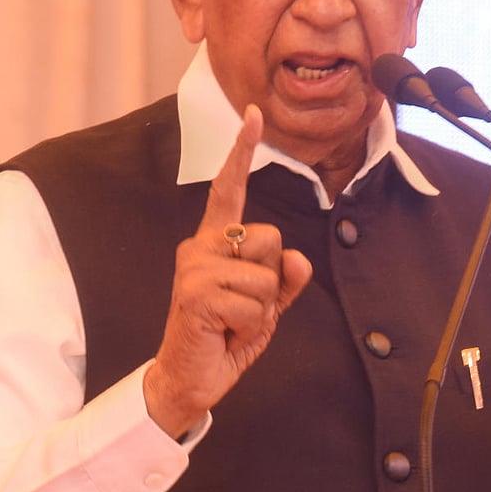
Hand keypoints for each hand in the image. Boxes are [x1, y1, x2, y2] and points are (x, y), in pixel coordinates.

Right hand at [142, 104, 312, 438]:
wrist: (191, 378)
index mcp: (216, 241)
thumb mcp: (267, 307)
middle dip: (272, 281)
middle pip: (272, 238)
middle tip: (242, 307)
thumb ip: (286, 281)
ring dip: (262, 311)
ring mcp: (196, 268)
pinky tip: (224, 334)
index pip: (231, 189)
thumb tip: (299, 259)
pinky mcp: (195, 293)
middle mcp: (201, 245)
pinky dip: (251, 328)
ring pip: (267, 277)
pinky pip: (255, 305)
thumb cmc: (227, 335)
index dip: (242, 150)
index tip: (253, 113)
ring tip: (232, 322)